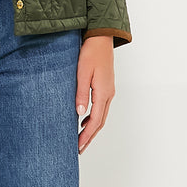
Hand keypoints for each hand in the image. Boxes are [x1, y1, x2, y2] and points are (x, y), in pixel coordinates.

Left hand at [75, 35, 114, 154]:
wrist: (101, 37)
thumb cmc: (90, 52)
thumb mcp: (82, 73)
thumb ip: (81, 94)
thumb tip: (79, 114)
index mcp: (103, 92)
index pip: (95, 121)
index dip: (86, 135)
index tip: (78, 146)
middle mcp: (108, 94)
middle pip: (100, 122)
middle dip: (89, 137)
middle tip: (79, 149)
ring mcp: (108, 90)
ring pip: (101, 116)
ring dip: (91, 128)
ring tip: (81, 139)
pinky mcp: (105, 86)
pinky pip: (101, 107)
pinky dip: (93, 118)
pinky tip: (83, 120)